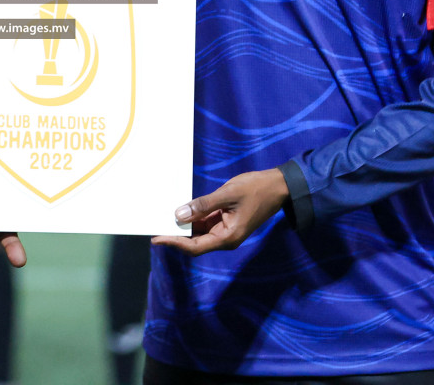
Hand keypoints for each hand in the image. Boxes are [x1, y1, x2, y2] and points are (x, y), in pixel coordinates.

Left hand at [152, 168, 288, 256]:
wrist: (277, 186)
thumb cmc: (256, 189)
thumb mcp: (227, 194)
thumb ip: (203, 205)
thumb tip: (179, 215)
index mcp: (228, 237)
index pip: (195, 246)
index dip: (174, 243)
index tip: (157, 239)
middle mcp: (226, 238)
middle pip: (195, 243)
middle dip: (175, 236)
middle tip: (155, 226)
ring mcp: (226, 230)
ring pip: (199, 233)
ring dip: (183, 227)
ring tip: (163, 219)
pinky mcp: (226, 222)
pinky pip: (205, 224)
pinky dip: (193, 219)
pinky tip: (181, 212)